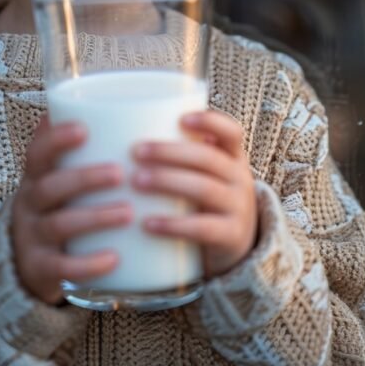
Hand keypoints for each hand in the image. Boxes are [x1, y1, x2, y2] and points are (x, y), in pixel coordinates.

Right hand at [11, 115, 132, 304]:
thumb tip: (108, 102)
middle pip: (49, 187)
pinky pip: (61, 268)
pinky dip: (88, 264)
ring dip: (94, 217)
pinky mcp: (41, 271)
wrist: (25, 263)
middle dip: (84, 178)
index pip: (37, 153)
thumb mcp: (57, 176)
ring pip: (58, 225)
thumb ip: (75, 148)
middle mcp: (29, 205)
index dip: (56, 140)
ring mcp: (33, 238)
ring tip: (128, 213)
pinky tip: (114, 259)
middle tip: (119, 173)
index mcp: (36, 177)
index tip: (83, 128)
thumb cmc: (56, 207)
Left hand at [131, 110, 257, 279]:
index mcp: (233, 157)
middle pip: (208, 158)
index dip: (210, 122)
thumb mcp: (205, 173)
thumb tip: (124, 132)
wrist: (236, 246)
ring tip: (136, 181)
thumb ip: (182, 154)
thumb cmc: (206, 198)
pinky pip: (202, 228)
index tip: (181, 119)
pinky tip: (147, 223)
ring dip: (167, 181)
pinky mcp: (231, 237)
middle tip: (136, 151)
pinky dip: (173, 225)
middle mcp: (240, 179)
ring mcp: (239, 208)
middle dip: (170, 152)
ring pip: (204, 189)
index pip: (231, 132)